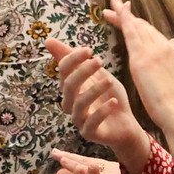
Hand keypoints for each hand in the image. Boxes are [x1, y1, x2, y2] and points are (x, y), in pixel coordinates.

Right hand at [47, 37, 149, 173]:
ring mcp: (79, 120)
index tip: (89, 50)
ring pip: (79, 104)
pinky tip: (113, 102)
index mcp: (70, 88)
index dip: (73, 59)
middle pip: (69, 86)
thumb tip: (48, 40)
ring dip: (94, 90)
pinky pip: (92, 122)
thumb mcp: (97, 74)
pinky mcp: (89, 133)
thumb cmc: (109, 96)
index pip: (63, 71)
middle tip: (99, 61)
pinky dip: (102, 111)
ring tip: (109, 81)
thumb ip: (77, 59)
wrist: (125, 124)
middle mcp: (70, 104)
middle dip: (83, 72)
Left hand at [102, 0, 173, 148]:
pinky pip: (130, 32)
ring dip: (123, 15)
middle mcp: (165, 46)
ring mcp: (154, 50)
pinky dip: (123, 19)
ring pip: (136, 26)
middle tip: (117, 5)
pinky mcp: (142, 57)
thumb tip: (173, 43)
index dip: (142, 24)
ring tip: (110, 8)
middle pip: (144, 26)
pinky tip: (113, 12)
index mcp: (173, 52)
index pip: (154, 34)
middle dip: (130, 16)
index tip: (133, 18)